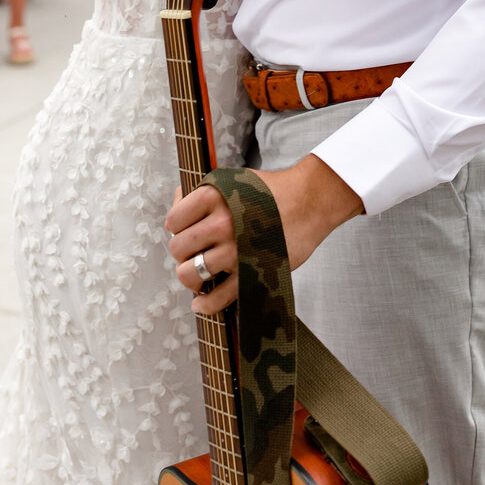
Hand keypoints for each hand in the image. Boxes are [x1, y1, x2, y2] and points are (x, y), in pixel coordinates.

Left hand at [166, 155, 362, 315]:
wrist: (310, 202)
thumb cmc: (271, 190)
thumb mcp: (233, 179)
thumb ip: (203, 192)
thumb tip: (176, 210)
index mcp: (214, 196)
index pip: (174, 220)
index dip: (176, 227)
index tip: (184, 231)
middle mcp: (222, 223)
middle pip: (178, 248)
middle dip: (182, 252)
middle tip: (192, 252)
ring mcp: (236, 250)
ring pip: (190, 274)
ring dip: (189, 277)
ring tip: (196, 274)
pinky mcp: (251, 272)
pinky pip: (218, 297)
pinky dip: (205, 305)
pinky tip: (199, 303)